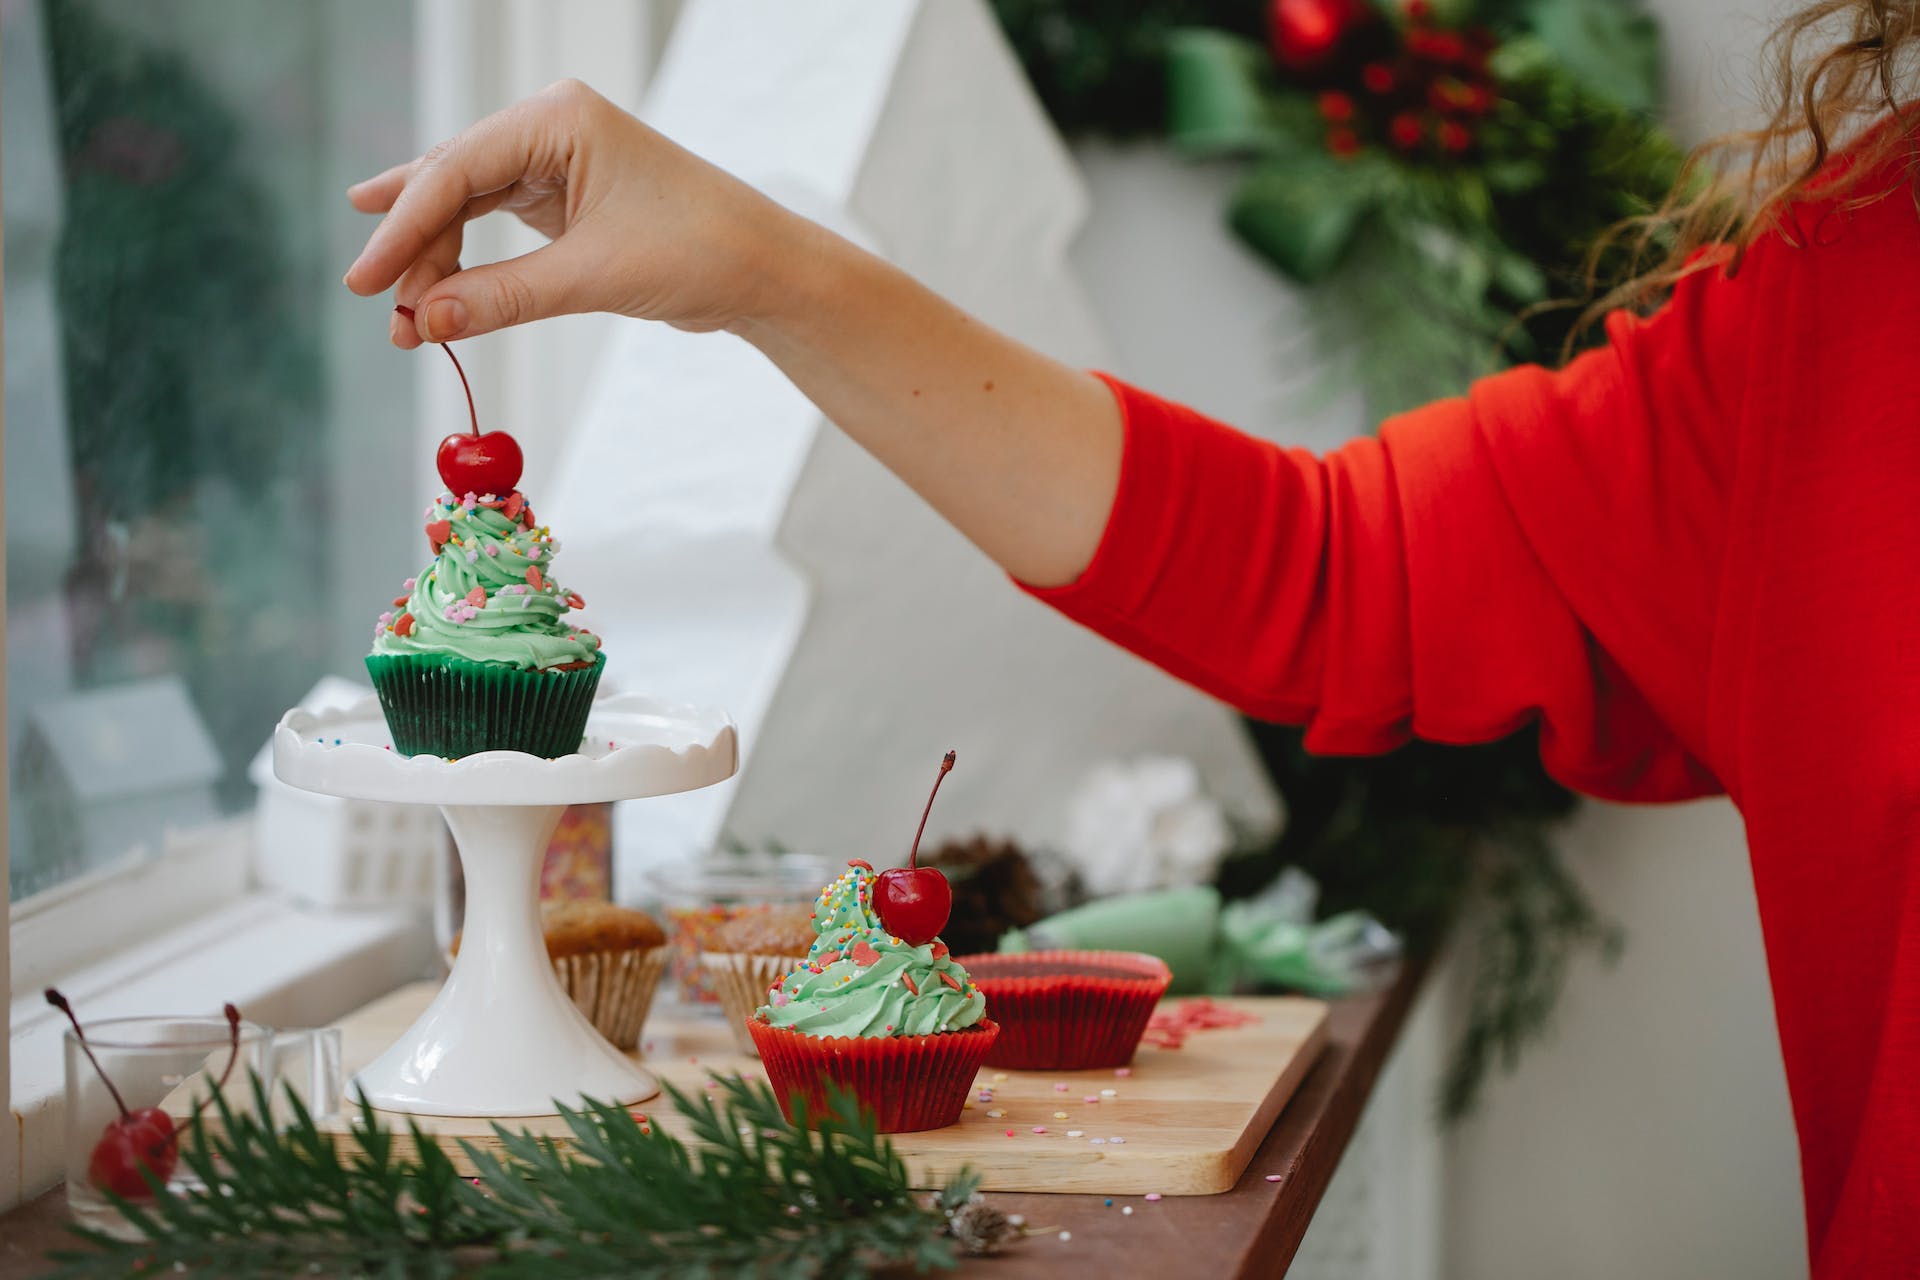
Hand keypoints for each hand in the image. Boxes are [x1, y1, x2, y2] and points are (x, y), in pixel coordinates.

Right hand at [344, 79, 798, 345]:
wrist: (764, 271)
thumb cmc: (699, 251)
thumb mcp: (592, 276)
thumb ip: (503, 297)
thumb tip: (425, 322)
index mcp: (559, 118)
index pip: (455, 170)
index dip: (403, 229)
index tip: (364, 281)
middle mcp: (551, 129)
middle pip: (452, 185)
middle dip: (416, 251)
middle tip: (382, 309)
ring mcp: (556, 162)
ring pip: (468, 207)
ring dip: (437, 264)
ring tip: (407, 320)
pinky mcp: (566, 200)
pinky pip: (495, 224)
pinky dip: (467, 264)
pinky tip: (429, 285)